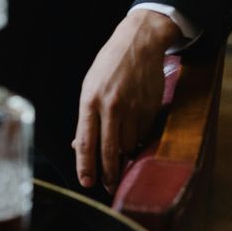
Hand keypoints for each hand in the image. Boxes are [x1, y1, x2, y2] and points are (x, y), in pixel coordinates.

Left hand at [72, 9, 176, 192]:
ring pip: (128, 145)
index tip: (87, 182)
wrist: (139, 44)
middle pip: (109, 150)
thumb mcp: (89, 88)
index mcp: (90, 101)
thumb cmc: (109, 67)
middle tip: (108, 186)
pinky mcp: (151, 109)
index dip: (86, 165)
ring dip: (124, 156)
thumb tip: (79, 146)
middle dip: (108, 173)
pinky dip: (138, 142)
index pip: (86, 142)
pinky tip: (134, 141)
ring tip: (121, 161)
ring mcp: (133, 109)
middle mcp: (111, 107)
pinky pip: (144, 134)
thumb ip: (87, 118)